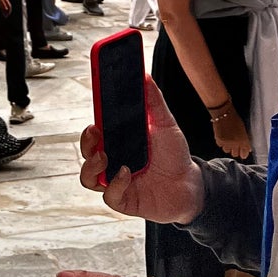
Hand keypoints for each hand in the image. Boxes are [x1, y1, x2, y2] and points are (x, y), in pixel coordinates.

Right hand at [80, 79, 202, 223]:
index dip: (90, 123)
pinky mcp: (126, 201)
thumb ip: (154, 101)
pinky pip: (110, 196)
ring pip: (89, 178)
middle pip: (86, 153)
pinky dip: (115, 184)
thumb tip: (144, 75)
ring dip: (91, 166)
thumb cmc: (174, 154)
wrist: (191, 184)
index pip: (96, 132)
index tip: (92, 114)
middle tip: (95, 131)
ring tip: (104, 155)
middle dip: (85, 142)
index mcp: (119, 142)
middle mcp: (113, 161)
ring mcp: (116, 182)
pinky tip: (126, 172)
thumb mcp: (165, 123)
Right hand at [211, 106, 251, 160]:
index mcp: (243, 140)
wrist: (223, 113)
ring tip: (227, 139)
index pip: (244, 154)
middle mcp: (236, 143)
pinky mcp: (219, 141)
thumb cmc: (234, 119)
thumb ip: (245, 140)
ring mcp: (227, 143)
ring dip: (227, 147)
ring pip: (227, 151)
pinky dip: (221, 142)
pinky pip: (220, 146)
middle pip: (235, 154)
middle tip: (234, 144)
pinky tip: (223, 135)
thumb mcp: (243, 129)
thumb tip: (248, 149)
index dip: (243, 153)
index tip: (242, 152)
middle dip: (235, 150)